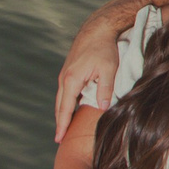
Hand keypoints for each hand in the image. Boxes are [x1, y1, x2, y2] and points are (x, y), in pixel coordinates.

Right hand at [53, 19, 122, 141]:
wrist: (97, 28)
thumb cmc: (104, 48)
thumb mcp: (109, 69)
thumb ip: (105, 89)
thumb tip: (102, 108)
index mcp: (72, 80)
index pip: (65, 108)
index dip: (63, 125)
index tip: (59, 139)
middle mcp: (64, 78)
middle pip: (60, 106)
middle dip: (60, 122)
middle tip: (59, 139)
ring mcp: (65, 74)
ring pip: (62, 98)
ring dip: (62, 112)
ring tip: (64, 127)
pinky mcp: (69, 71)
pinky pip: (66, 91)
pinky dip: (66, 102)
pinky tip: (72, 108)